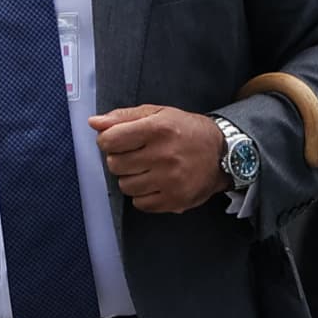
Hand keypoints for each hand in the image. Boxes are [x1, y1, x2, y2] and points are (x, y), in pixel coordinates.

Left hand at [89, 104, 232, 213]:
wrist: (224, 154)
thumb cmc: (187, 131)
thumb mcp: (159, 114)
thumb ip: (124, 117)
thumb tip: (94, 123)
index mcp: (159, 128)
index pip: (109, 140)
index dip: (109, 141)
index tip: (120, 141)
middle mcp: (165, 155)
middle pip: (115, 165)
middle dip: (121, 159)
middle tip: (139, 155)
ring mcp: (170, 180)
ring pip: (125, 186)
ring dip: (132, 178)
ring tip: (150, 169)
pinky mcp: (175, 200)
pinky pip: (140, 203)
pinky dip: (144, 195)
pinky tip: (157, 183)